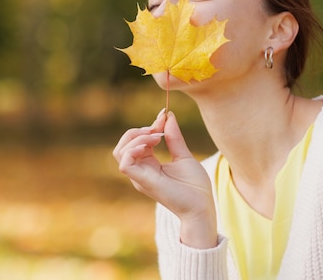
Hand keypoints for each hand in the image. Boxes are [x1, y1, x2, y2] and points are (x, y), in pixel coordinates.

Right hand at [113, 109, 216, 247]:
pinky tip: (149, 147)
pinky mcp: (142, 182)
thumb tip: (167, 116)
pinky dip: (133, 150)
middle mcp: (141, 170)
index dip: (148, 127)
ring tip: (156, 138)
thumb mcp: (183, 155)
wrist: (202, 207)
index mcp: (149, 164)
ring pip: (120, 152)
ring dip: (136, 139)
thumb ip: (174, 137)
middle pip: (123, 145)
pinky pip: (124, 164)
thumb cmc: (195, 186)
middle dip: (137, 131)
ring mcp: (140, 177)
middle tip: (157, 130)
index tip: (164, 117)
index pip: (136, 141)